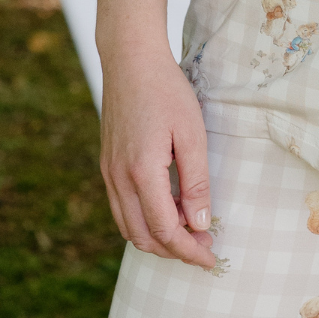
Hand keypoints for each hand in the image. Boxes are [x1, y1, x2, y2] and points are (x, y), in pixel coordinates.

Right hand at [99, 46, 216, 268]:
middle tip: (205, 244)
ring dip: (158, 238)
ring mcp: (108, 173)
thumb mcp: (192, 133)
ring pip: (129, 227)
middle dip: (174, 250)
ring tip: (189, 229)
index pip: (165, 231)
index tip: (211, 258)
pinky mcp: (107, 165)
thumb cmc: (166, 90)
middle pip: (143, 237)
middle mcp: (118, 179)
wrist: (130, 59)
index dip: (189, 251)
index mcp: (141, 172)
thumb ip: (196, 182)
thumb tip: (200, 223)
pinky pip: (122, 208)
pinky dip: (143, 221)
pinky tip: (167, 209)